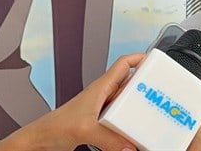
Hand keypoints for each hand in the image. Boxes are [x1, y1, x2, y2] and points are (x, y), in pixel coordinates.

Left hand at [0, 53, 145, 150]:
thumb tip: (131, 146)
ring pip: (128, 104)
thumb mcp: (84, 130)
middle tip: (160, 95)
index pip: (124, 63)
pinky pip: (122, 122)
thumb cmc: (53, 126)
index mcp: (100, 87)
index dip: (141, 59)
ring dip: (139, 109)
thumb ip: (109, 139)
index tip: (156, 62)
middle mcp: (104, 96)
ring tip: (151, 116)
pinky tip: (135, 135)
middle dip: (146, 88)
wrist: (40, 141)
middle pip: (131, 85)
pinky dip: (130, 127)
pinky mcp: (102, 124)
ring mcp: (103, 110)